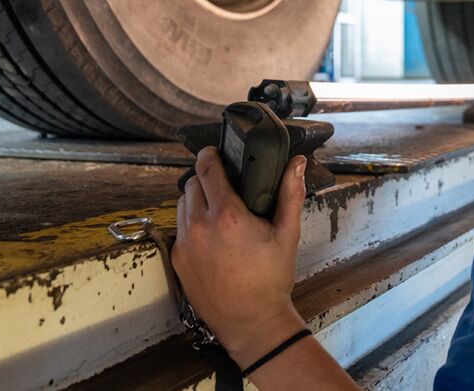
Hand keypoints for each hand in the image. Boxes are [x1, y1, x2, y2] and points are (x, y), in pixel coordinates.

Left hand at [172, 147, 308, 365]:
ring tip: (217, 208)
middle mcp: (200, 226)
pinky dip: (191, 223)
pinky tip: (211, 234)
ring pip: (182, 205)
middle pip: (191, 184)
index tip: (214, 152)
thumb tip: (296, 164)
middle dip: (205, 179)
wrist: (250, 322)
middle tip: (223, 183)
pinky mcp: (178, 259)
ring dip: (196, 200)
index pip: (207, 170)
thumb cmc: (270, 280)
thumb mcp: (287, 234)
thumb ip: (290, 194)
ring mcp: (185, 244)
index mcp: (227, 216)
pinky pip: (179, 229)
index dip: (209, 155)